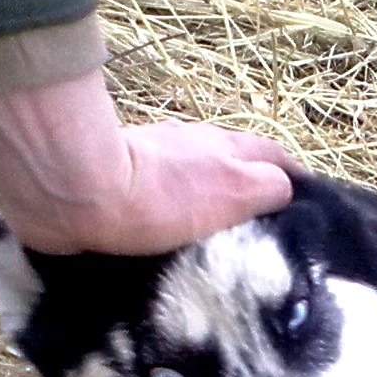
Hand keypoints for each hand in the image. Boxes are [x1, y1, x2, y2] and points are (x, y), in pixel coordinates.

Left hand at [0, 69, 295, 254]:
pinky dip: (169, 208)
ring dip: (207, 197)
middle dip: (249, 187)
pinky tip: (166, 231)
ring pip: (194, 174)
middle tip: (258, 225)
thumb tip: (282, 190)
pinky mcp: (115, 173)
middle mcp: (193, 143)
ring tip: (214, 233)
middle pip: (234, 162)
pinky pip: (156, 191)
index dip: (291, 178)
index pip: (274, 158)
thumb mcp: (236, 191)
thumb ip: (268, 187)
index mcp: (226, 148)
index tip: (302, 205)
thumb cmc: (160, 197)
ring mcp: (153, 154)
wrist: (74, 193)